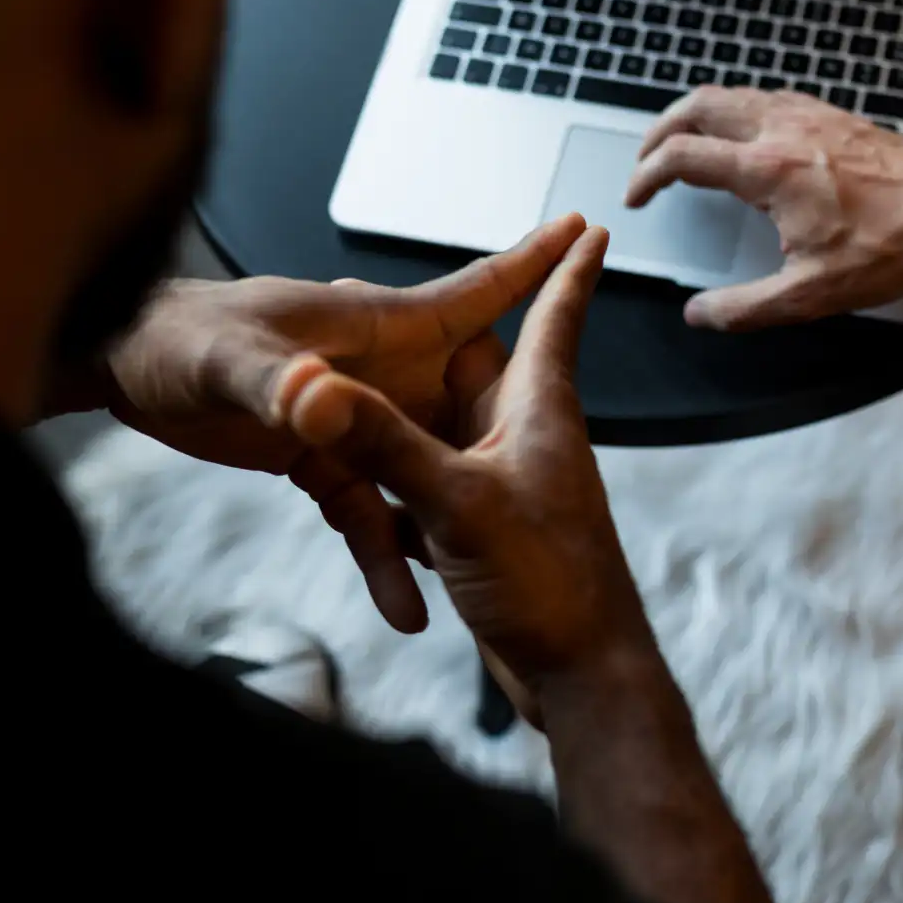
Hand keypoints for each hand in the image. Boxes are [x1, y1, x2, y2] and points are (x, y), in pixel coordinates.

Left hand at [93, 215, 587, 630]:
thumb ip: (275, 384)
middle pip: (466, 403)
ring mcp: (352, 414)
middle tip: (553, 488)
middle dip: (511, 441)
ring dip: (447, 522)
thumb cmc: (170, 341)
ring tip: (477, 585)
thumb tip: (320, 401)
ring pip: (422, 468)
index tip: (582, 237)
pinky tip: (401, 607)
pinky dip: (384, 554)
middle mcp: (373, 369)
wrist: (116, 369)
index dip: (527, 268)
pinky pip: (369, 510)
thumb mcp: (226, 365)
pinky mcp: (322, 457)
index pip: (467, 296)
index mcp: (369, 328)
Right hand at [293, 226, 659, 710]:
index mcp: (536, 409)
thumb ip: (382, 443)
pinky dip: (401, 489)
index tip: (590, 224)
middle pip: (476, 368)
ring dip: (403, 423)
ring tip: (353, 397)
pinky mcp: (484, 533)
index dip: (566, 267)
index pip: (554, 317)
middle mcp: (524, 438)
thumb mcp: (455, 504)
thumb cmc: (549, 587)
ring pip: (445, 431)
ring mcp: (505, 486)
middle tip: (391, 307)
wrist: (579, 679)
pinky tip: (366, 503)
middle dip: (441, 343)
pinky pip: (432, 490)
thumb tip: (312, 389)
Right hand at [627, 87, 902, 329]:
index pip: (683, 156)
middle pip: (698, 106)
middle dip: (660, 131)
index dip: (647, 175)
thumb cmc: (889, 248)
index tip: (637, 197)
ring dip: (696, 114)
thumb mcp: (810, 294)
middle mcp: (782, 130)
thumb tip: (700, 315)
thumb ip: (745, 307)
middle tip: (647, 160)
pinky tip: (743, 134)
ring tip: (683, 141)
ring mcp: (808, 115)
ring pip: (733, 94)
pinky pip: (767, 97)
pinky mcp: (831, 114)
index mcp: (767, 170)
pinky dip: (736, 110)